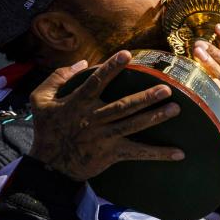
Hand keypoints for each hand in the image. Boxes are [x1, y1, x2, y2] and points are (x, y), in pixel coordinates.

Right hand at [28, 50, 183, 180]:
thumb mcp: (40, 99)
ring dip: (155, 117)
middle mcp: (94, 119)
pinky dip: (159, 154)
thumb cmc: (46, 128)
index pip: (96, 82)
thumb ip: (58, 77)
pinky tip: (179, 153)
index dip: (110, 68)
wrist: (48, 165)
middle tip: (167, 88)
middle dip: (145, 97)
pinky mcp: (112, 153)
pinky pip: (138, 153)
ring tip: (176, 108)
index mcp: (78, 103)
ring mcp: (105, 137)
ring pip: (133, 125)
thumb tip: (82, 61)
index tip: (127, 54)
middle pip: (123, 106)